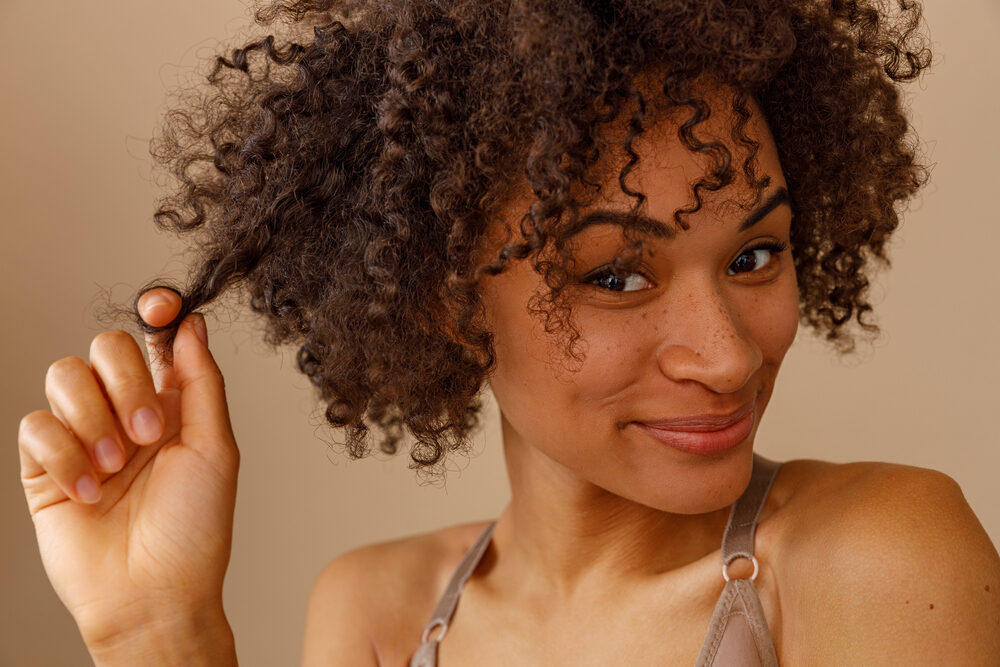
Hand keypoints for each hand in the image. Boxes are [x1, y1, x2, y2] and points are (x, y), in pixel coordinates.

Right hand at [18, 289, 239, 652]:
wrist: (152, 592)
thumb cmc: (194, 527)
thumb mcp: (215, 447)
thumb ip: (201, 381)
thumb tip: (192, 323)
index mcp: (171, 403)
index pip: (154, 338)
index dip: (155, 311)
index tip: (158, 306)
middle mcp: (125, 411)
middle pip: (105, 346)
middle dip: (126, 382)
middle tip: (146, 434)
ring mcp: (82, 435)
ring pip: (63, 375)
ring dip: (93, 419)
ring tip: (115, 467)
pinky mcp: (43, 465)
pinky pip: (34, 425)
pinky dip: (64, 455)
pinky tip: (88, 492)